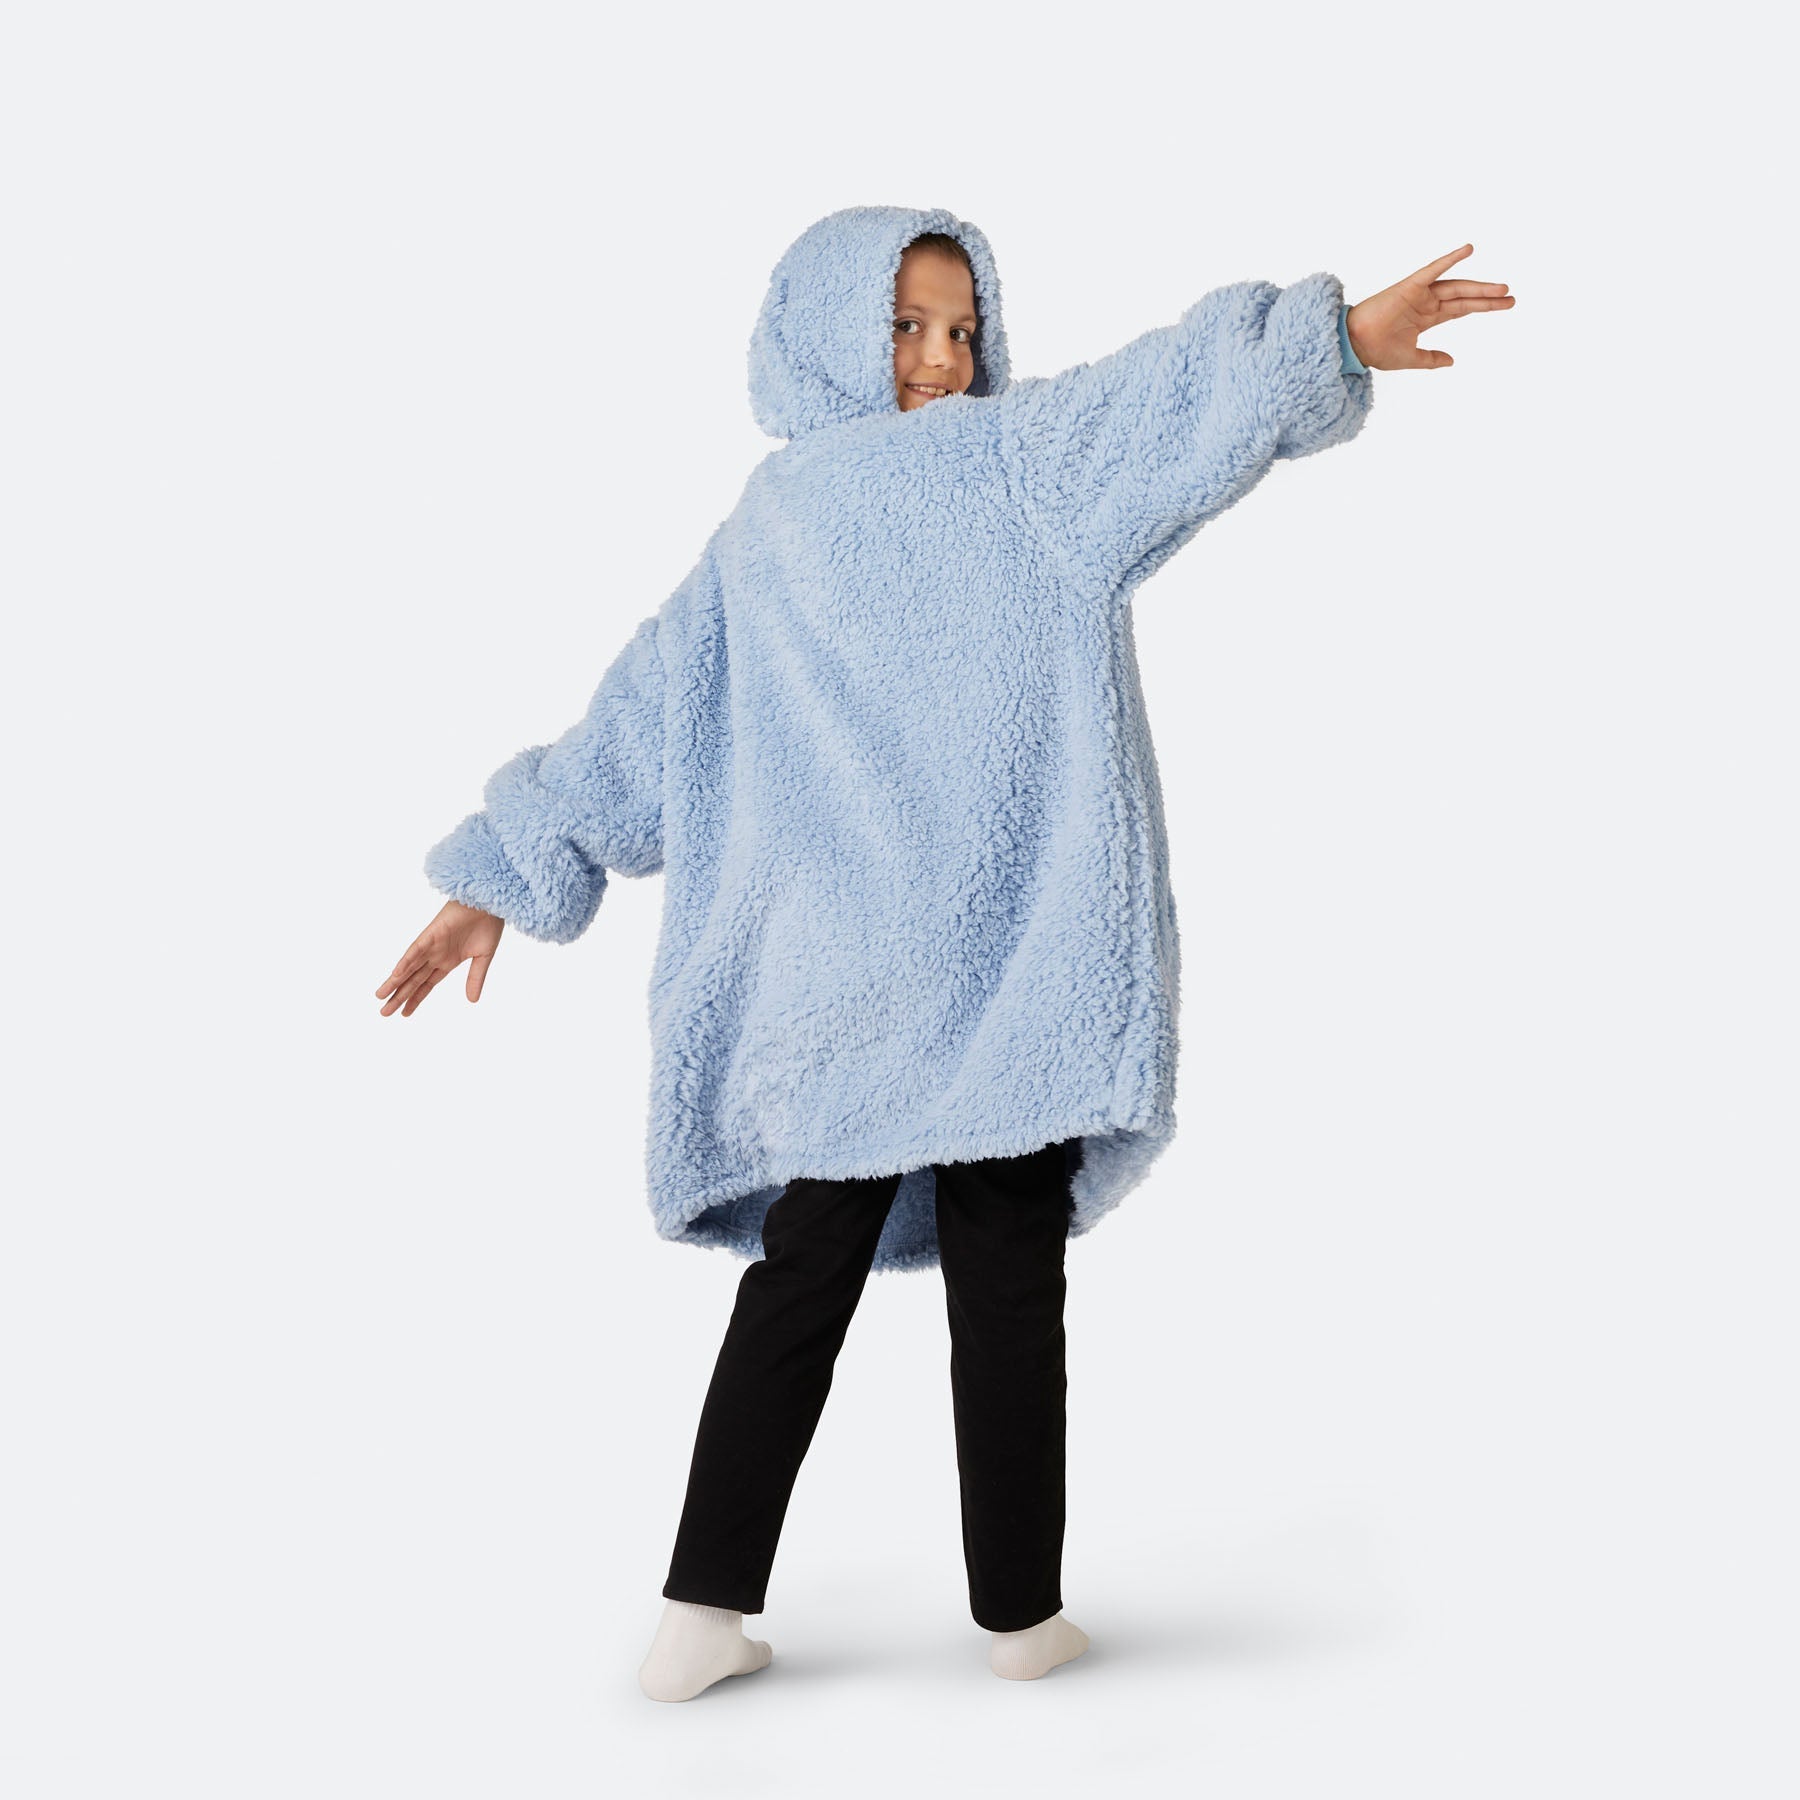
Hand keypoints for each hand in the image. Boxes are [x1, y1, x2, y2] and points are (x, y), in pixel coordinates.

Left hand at [376, 900, 504, 1016]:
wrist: (490, 903)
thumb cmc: (488, 924)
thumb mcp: (483, 957)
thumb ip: (475, 978)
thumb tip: (472, 1001)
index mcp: (447, 961)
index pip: (426, 984)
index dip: (415, 998)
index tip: (405, 1013)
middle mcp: (435, 955)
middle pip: (413, 980)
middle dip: (399, 996)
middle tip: (384, 1012)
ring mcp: (431, 945)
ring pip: (408, 967)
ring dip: (395, 982)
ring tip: (380, 996)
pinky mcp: (431, 934)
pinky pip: (415, 950)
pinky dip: (405, 962)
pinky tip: (395, 974)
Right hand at [1346, 244, 1513, 370]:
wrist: (1355, 346)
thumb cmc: (1376, 351)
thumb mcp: (1411, 359)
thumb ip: (1432, 359)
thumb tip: (1452, 361)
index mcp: (1427, 318)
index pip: (1462, 309)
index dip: (1484, 306)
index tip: (1506, 304)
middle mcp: (1426, 303)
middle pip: (1464, 297)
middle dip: (1487, 297)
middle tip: (1511, 297)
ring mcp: (1419, 294)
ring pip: (1455, 286)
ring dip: (1478, 286)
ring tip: (1501, 288)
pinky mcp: (1409, 286)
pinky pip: (1432, 270)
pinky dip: (1449, 259)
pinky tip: (1468, 249)